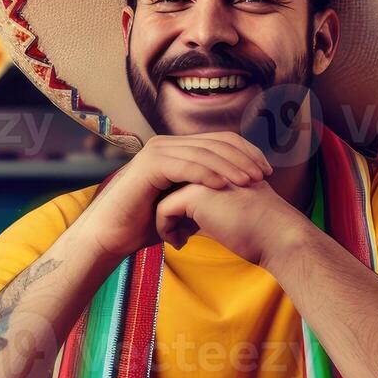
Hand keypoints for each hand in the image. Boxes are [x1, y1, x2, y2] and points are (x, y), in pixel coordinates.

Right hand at [70, 132, 272, 263]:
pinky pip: (185, 166)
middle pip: (216, 143)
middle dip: (244, 158)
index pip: (220, 142)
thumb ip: (205, 195)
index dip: (246, 153)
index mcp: (177, 149)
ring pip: (204, 153)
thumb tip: (233, 196)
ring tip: (249, 181)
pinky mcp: (150, 164)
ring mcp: (157, 151)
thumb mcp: (184, 205)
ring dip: (230, 167)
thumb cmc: (144, 224)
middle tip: (263, 175)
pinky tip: (224, 186)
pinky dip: (207, 175)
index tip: (266, 171)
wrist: (112, 236)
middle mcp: (167, 144)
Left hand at [154, 178, 313, 268]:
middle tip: (174, 233)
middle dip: (169, 211)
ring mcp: (201, 177)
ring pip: (165, 197)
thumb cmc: (264, 230)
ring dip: (166, 221)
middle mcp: (210, 166)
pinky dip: (166, 230)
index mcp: (222, 166)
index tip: (183, 227)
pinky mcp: (194, 194)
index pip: (187, 181)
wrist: (278, 236)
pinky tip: (181, 244)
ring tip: (178, 239)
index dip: (181, 205)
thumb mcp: (239, 208)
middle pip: (173, 186)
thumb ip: (218, 204)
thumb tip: (195, 219)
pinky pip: (164, 210)